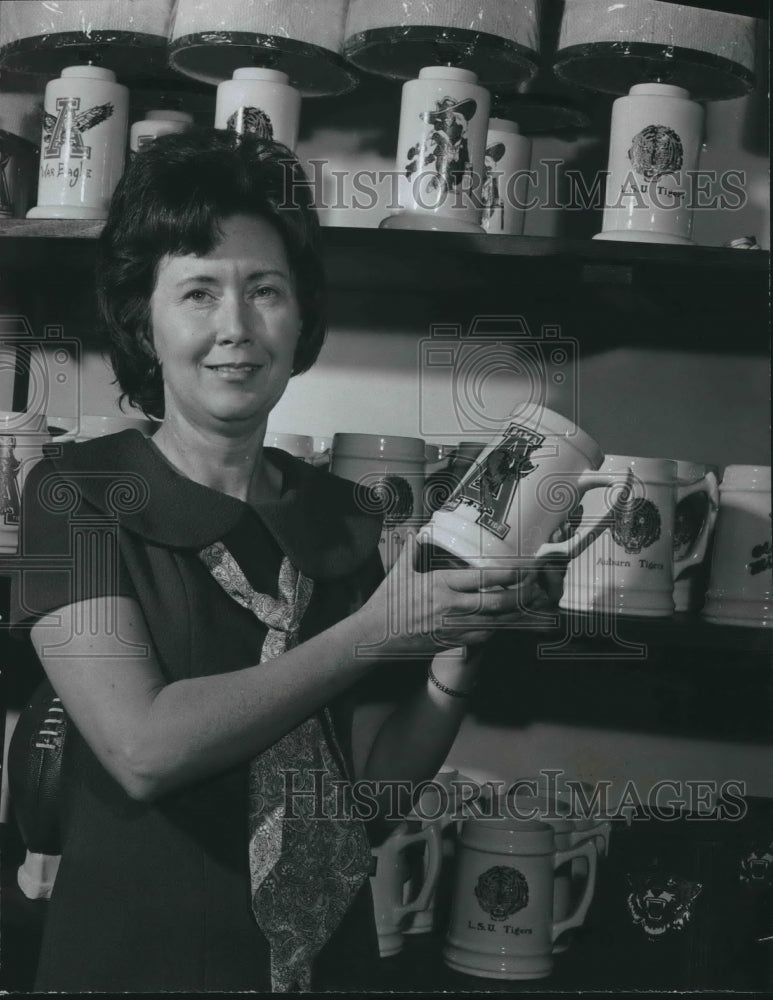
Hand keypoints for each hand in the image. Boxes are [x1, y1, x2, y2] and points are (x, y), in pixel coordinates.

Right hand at [358, 534, 536, 657]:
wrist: (375, 636)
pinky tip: (513, 623)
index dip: (508, 574)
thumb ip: (414, 549)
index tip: (524, 568)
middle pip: (496, 603)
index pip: (482, 578)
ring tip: (536, 607)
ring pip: (495, 623)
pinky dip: (501, 630)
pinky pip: (484, 637)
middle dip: (521, 596)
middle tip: (536, 587)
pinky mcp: (452, 642)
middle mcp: (450, 607)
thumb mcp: (400, 572)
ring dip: (518, 615)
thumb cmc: (388, 603)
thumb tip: (420, 530)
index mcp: (440, 585)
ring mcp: (453, 627)